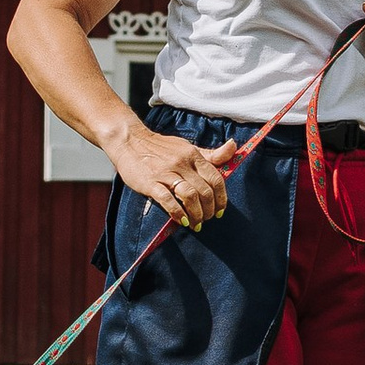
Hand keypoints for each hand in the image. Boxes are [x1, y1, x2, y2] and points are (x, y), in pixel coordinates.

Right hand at [117, 127, 235, 229]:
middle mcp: (182, 163)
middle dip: (209, 210)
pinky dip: (178, 213)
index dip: (221, 197)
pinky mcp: (150, 182)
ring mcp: (166, 173)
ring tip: (196, 223)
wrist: (130, 141)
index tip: (220, 210)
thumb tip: (234, 146)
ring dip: (196, 214)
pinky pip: (168, 200)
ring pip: (190, 196)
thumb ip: (211, 154)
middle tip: (207, 219)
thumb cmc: (161, 147)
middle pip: (205, 191)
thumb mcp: (188, 147)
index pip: (216, 178)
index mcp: (193, 155)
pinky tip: (182, 221)